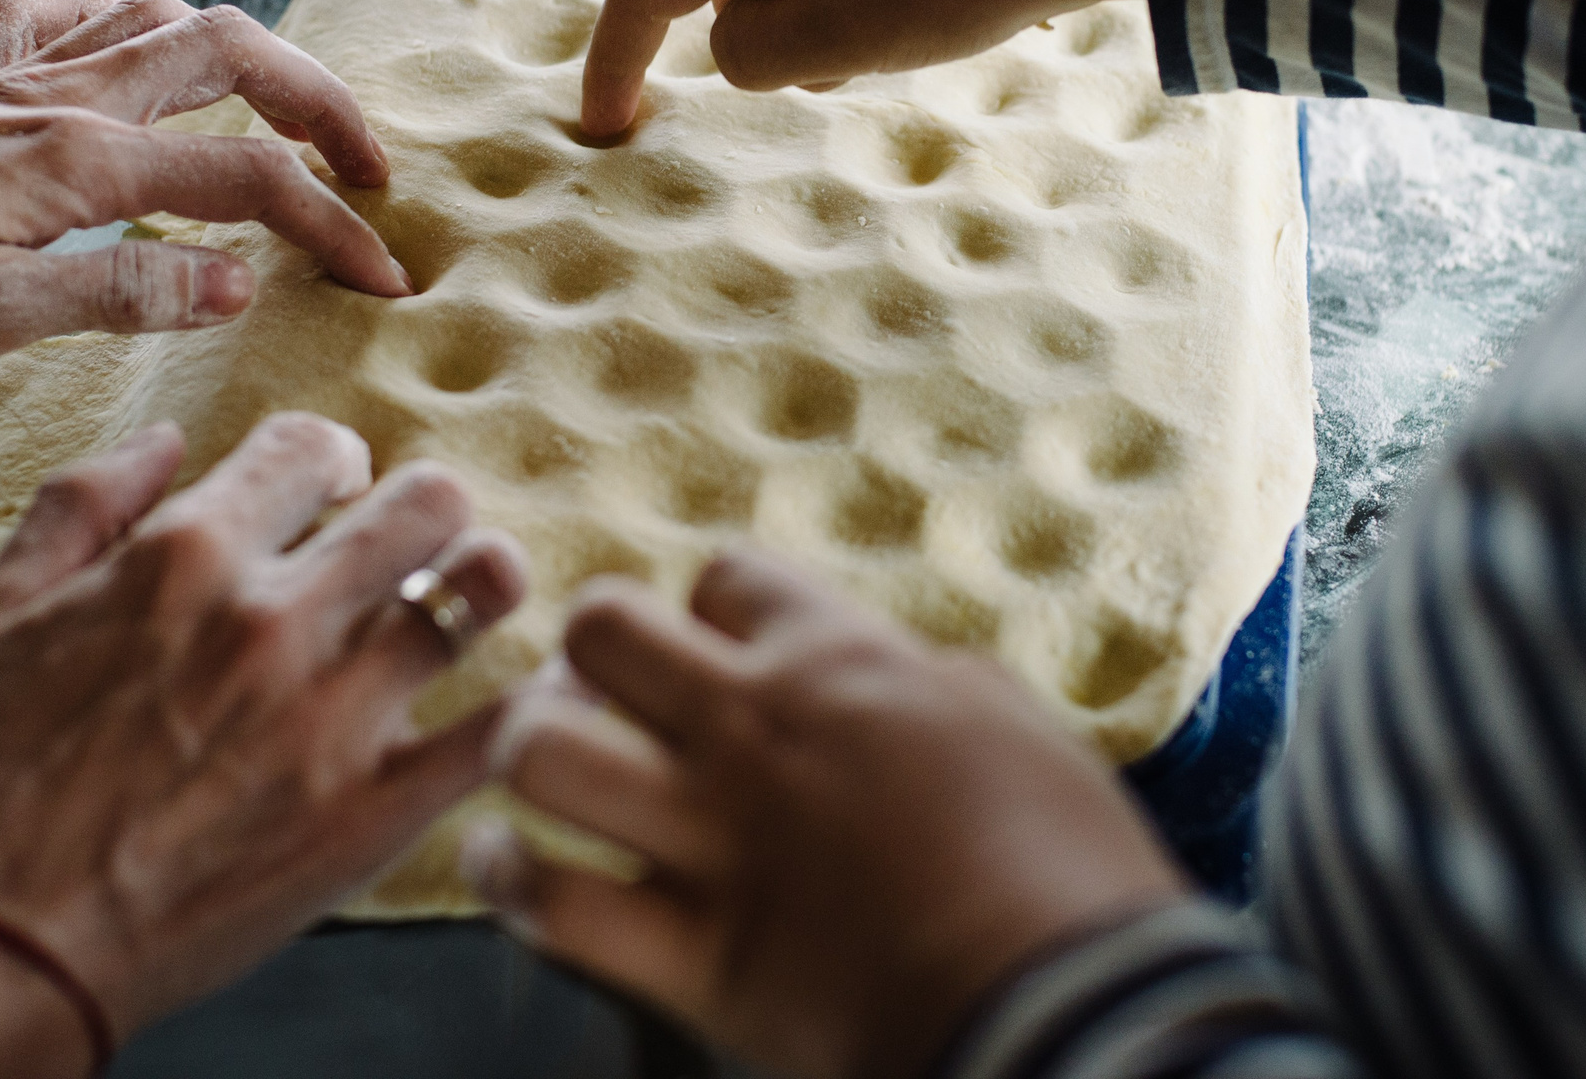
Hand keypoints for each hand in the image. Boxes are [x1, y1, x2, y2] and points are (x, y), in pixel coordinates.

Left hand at [0, 0, 408, 369]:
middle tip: (369, 168)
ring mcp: (16, 79)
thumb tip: (241, 285)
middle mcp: (61, 100)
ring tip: (278, 117)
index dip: (332, 228)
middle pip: (233, 55)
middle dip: (320, 103)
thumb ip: (121, 296)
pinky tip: (126, 58)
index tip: (387, 279)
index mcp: (78, 164)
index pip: (249, 185)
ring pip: (162, 15)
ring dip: (240, 56)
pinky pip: (63, 9)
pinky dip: (116, 17)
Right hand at [0, 416, 528, 1077]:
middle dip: (424, 509)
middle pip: (426, 502)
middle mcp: (271, 621)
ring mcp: (331, 718)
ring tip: (474, 594)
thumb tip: (163, 440)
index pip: (313, 448)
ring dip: (485, 581)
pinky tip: (565, 682)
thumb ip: (83, 505)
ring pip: (478, 591)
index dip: (334, 457)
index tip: (336, 486)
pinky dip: (547, 700)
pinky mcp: (371, 813)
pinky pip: (499, 733)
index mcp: (184, 559)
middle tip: (411, 544)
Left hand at [466, 550, 1185, 1078]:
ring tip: (551, 775)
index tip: (722, 652)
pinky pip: (550, 903)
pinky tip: (516, 870)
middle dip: (593, 656)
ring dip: (532, 753)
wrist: (1072, 1010)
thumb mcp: (1012, 723)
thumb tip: (884, 669)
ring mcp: (716, 845)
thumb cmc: (1072, 868)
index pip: (721, 576)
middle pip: (602, 630)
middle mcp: (757, 732)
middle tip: (611, 700)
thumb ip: (922, 680)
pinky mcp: (697, 961)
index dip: (710, 611)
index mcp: (842, 662)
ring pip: (542, 751)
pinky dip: (513, 882)